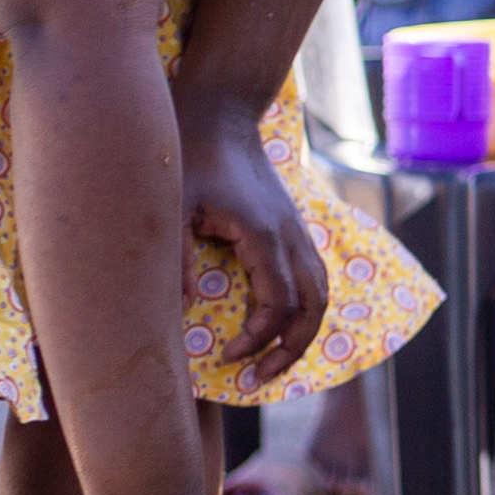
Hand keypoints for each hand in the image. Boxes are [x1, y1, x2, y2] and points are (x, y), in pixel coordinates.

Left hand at [179, 99, 326, 390]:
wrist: (220, 114)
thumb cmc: (190, 157)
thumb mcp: (172, 207)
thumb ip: (176, 260)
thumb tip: (178, 312)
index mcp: (265, 235)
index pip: (277, 305)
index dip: (256, 339)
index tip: (226, 356)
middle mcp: (291, 237)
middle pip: (314, 309)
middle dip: (291, 350)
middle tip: (259, 380)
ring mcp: (298, 231)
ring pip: (321, 295)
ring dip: (303, 333)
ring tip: (274, 361)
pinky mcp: (293, 228)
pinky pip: (314, 278)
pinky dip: (304, 309)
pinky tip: (277, 322)